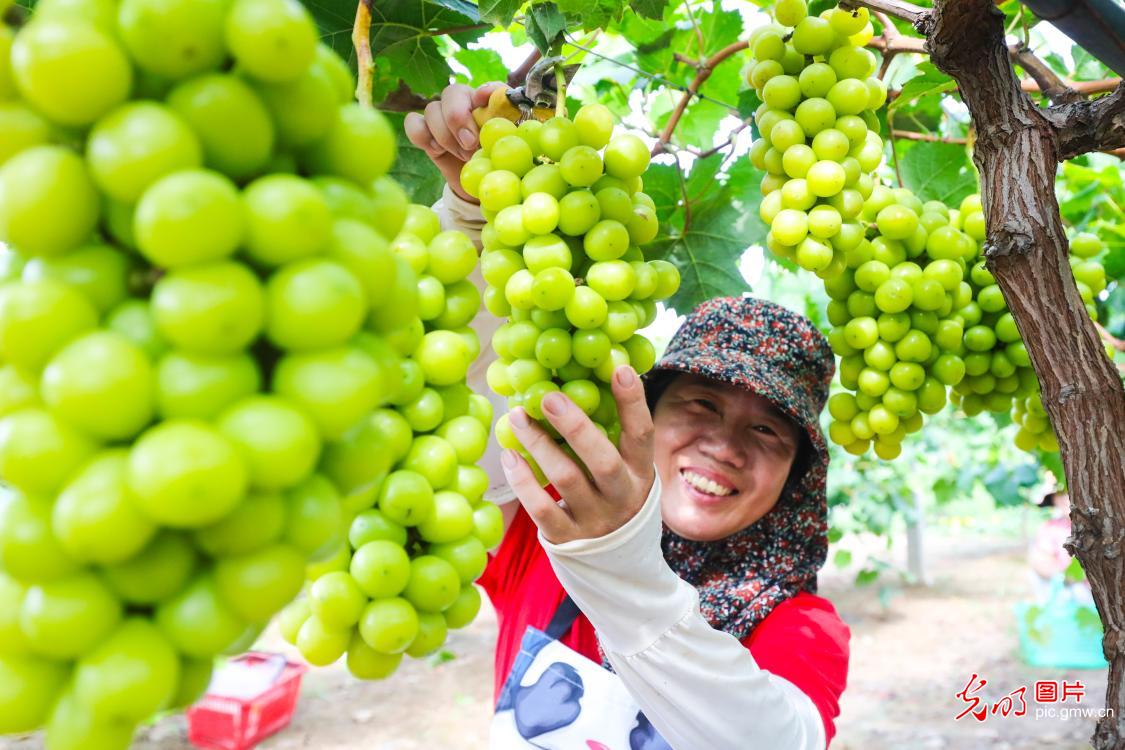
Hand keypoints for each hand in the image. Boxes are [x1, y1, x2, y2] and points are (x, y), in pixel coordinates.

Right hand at [403, 82, 504, 202]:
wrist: (477, 183)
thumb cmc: (495, 161)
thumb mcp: (509, 149)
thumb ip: (511, 128)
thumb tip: (511, 108)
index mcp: (490, 104)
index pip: (488, 88)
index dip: (485, 92)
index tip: (484, 101)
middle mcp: (465, 102)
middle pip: (452, 93)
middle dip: (458, 119)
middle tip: (469, 144)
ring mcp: (442, 115)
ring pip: (431, 109)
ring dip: (445, 135)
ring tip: (462, 155)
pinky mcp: (425, 131)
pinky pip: (413, 123)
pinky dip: (422, 135)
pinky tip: (437, 150)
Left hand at [500, 365, 655, 544]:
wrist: (616, 563)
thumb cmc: (614, 496)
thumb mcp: (627, 470)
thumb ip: (613, 434)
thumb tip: (593, 374)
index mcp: (640, 473)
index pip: (641, 435)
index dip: (633, 403)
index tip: (618, 368)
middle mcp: (621, 497)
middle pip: (601, 461)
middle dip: (575, 426)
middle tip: (548, 396)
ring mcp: (594, 520)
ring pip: (566, 479)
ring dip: (539, 445)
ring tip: (517, 416)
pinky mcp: (567, 538)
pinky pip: (541, 509)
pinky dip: (523, 481)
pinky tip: (509, 456)